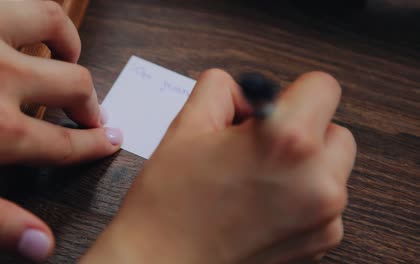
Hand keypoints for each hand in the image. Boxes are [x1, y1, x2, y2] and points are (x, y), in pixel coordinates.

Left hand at [0, 1, 121, 261]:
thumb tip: (43, 245)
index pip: (69, 141)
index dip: (96, 145)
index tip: (113, 142)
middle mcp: (0, 75)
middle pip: (76, 85)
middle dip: (91, 103)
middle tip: (91, 115)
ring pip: (53, 24)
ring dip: (69, 44)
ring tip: (68, 58)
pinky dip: (27, 14)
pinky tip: (19, 28)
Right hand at [81, 70, 355, 262]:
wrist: (163, 261)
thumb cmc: (169, 201)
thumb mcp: (188, 125)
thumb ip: (223, 88)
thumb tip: (249, 92)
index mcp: (286, 141)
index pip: (323, 86)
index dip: (293, 92)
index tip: (271, 109)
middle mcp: (318, 181)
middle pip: (335, 130)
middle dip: (302, 129)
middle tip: (259, 146)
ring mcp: (325, 217)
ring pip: (333, 167)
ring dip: (306, 163)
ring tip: (258, 178)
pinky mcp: (322, 241)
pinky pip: (327, 201)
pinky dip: (303, 195)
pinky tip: (263, 204)